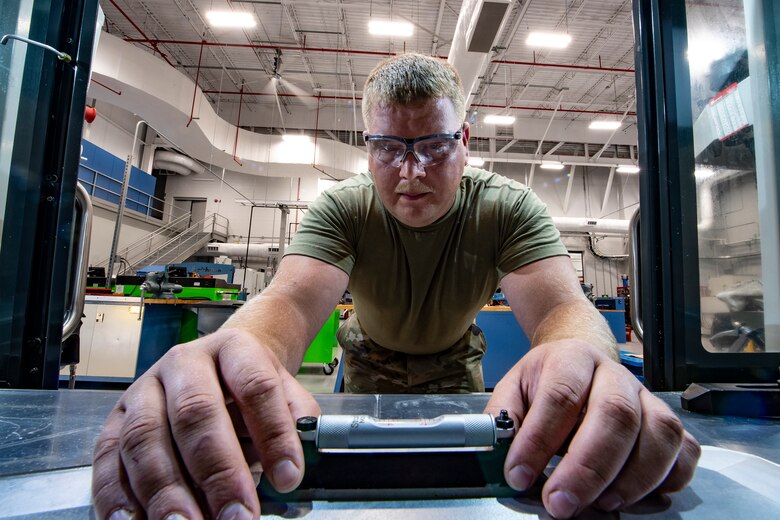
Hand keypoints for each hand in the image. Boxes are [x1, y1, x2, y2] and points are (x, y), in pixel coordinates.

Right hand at [92, 328, 319, 519]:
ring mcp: (144, 389)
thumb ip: (295, 428)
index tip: (287, 479)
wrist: (221, 365)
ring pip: (145, 436)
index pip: (256, 386)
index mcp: (234, 349)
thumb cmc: (251, 389)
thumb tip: (291, 472)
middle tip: (237, 516)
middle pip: (195, 412)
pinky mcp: (115, 419)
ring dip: (165, 490)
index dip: (273, 433)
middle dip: (217, 472)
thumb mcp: (286, 394)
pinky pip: (107, 456)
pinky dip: (116, 494)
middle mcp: (184, 363)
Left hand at [484, 339, 699, 517]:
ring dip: (633, 478)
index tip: (518, 477)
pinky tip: (641, 497)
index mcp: (571, 359)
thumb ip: (503, 420)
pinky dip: (670, 479)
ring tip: (602, 505)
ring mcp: (648, 398)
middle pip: (616, 415)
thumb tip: (499, 459)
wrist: (579, 358)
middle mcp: (615, 374)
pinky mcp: (670, 422)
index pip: (561, 396)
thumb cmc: (545, 381)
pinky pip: (685, 450)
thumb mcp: (514, 390)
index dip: (539, 440)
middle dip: (588, 468)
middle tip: (560, 504)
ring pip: (659, 433)